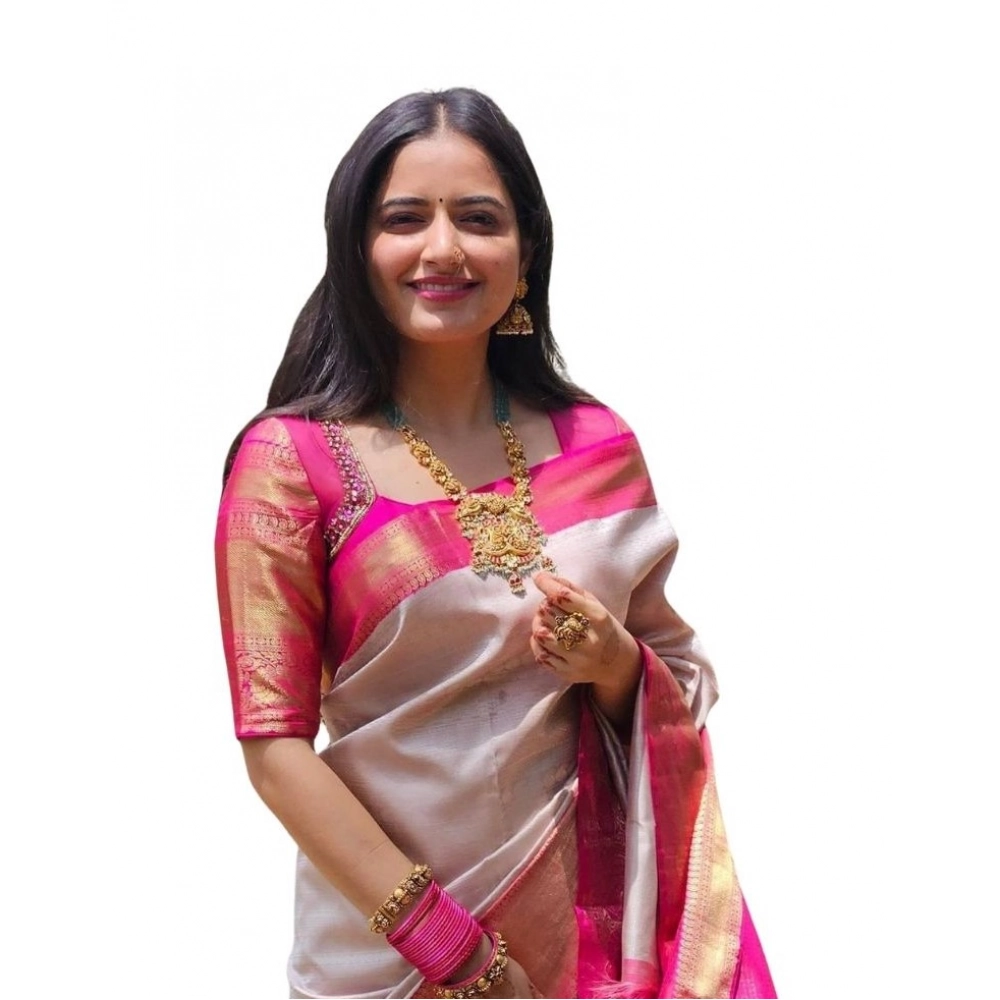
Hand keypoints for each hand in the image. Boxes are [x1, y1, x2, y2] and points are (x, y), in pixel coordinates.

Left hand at [530, 571, 640, 689]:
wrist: (617, 662)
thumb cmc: (601, 626)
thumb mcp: (594, 604)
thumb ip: (569, 589)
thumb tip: (542, 577)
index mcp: (598, 617)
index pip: (564, 597)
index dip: (547, 585)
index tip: (539, 579)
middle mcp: (589, 639)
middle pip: (550, 614)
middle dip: (544, 606)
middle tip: (547, 606)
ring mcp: (579, 659)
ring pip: (542, 635)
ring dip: (538, 624)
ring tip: (544, 622)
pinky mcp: (569, 673)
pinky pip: (541, 655)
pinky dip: (538, 644)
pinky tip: (545, 638)